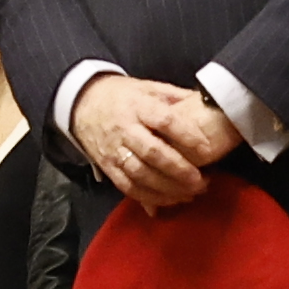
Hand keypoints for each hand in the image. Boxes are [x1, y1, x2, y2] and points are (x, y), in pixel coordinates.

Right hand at [73, 71, 222, 210]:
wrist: (81, 103)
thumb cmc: (122, 96)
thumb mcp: (148, 87)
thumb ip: (175, 97)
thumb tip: (207, 102)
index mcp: (138, 105)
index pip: (165, 121)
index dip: (187, 136)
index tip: (207, 149)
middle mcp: (125, 128)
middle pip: (153, 153)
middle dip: (179, 170)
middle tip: (202, 181)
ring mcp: (114, 149)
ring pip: (141, 174)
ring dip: (167, 188)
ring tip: (190, 193)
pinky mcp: (107, 166)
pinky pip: (128, 187)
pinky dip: (149, 197)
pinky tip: (169, 201)